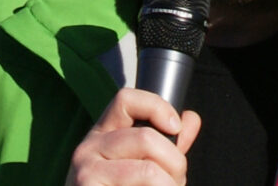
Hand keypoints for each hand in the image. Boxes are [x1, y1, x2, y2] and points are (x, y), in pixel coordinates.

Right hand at [65, 87, 199, 185]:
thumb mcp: (138, 164)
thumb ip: (164, 145)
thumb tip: (190, 119)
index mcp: (102, 134)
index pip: (126, 99)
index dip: (157, 106)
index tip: (175, 126)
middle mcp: (89, 148)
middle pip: (147, 138)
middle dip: (176, 164)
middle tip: (175, 182)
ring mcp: (86, 173)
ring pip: (149, 171)